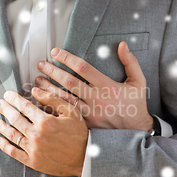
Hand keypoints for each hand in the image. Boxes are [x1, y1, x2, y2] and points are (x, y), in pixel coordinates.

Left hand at [0, 88, 87, 176]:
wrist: (85, 159)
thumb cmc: (80, 135)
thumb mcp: (71, 112)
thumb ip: (52, 99)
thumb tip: (35, 91)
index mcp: (45, 122)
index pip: (24, 106)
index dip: (14, 99)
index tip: (8, 95)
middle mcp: (36, 135)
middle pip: (14, 119)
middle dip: (4, 109)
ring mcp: (33, 149)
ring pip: (11, 135)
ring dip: (0, 126)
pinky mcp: (32, 161)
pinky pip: (14, 152)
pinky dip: (5, 146)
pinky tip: (0, 140)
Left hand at [35, 41, 153, 131]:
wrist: (136, 131)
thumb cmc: (135, 104)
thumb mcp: (138, 81)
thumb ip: (130, 62)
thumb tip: (122, 45)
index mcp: (107, 86)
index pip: (83, 68)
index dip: (67, 58)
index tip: (55, 52)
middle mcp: (97, 99)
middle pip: (69, 82)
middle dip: (52, 72)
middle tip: (41, 64)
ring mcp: (90, 113)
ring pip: (64, 99)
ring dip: (48, 89)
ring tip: (37, 81)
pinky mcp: (85, 125)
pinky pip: (65, 114)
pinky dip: (53, 107)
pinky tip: (42, 101)